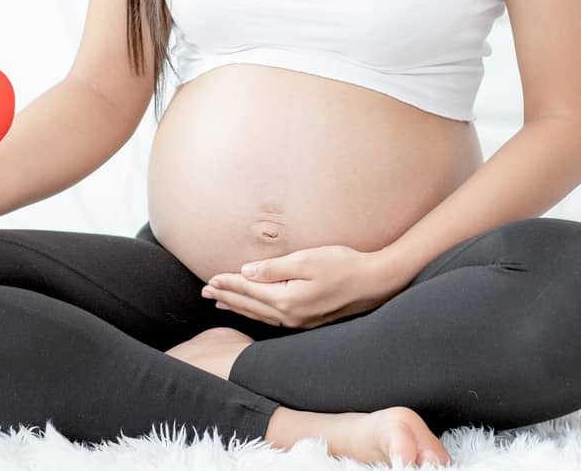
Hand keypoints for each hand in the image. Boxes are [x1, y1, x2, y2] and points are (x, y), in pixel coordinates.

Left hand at [202, 244, 392, 328]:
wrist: (374, 283)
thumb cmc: (343, 265)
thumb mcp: (307, 260)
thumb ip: (274, 268)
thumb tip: (246, 272)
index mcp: (287, 300)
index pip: (249, 290)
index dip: (228, 282)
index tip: (210, 278)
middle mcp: (290, 316)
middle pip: (250, 305)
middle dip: (226, 296)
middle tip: (205, 291)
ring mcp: (299, 321)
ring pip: (259, 314)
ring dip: (238, 306)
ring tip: (219, 301)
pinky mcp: (307, 320)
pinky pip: (272, 319)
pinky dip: (255, 313)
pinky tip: (252, 309)